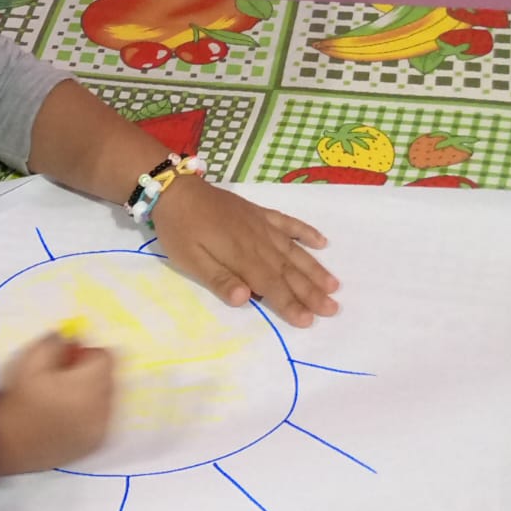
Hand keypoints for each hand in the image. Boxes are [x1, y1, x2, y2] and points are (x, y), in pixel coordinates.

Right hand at [0, 331, 115, 476]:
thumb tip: (74, 336)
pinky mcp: (95, 444)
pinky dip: (91, 414)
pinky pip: (104, 420)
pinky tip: (66, 417)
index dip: (87, 353)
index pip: (107, 357)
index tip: (67, 360)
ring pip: (108, 399)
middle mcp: (101, 408)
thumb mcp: (30, 362)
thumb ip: (56, 342)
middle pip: (110, 377)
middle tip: (63, 379)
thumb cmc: (17, 402)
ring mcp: (101, 429)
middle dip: (91, 373)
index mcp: (88, 386)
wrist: (6, 446)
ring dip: (92, 394)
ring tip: (63, 399)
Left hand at [152, 175, 338, 326]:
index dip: (291, 304)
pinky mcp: (259, 214)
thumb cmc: (180, 230)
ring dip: (315, 269)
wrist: (177, 190)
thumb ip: (219, 279)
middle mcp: (259, 242)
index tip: (309, 320)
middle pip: (290, 271)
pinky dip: (306, 232)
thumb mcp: (190, 260)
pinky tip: (322, 243)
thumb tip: (246, 298)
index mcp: (242, 257)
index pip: (272, 286)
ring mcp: (262, 226)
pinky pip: (289, 224)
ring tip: (334, 286)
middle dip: (312, 292)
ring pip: (295, 251)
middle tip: (333, 309)